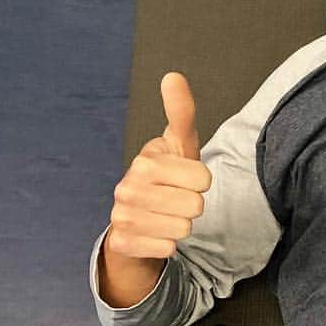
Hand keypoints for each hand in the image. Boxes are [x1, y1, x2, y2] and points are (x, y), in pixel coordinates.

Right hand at [106, 72, 212, 259]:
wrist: (136, 219)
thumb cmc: (166, 178)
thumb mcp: (178, 145)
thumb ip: (181, 113)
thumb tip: (173, 75)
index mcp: (145, 161)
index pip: (203, 178)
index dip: (201, 181)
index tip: (184, 178)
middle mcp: (127, 187)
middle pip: (195, 206)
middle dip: (192, 205)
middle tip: (175, 200)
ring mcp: (121, 216)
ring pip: (183, 229)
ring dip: (181, 225)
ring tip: (165, 215)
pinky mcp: (122, 242)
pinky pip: (168, 249)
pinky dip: (167, 245)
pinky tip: (154, 233)